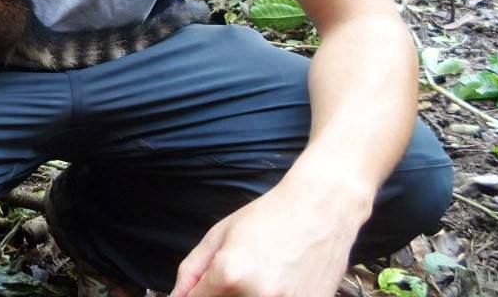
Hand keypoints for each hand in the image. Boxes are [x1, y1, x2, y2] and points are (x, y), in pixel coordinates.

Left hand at [170, 179, 363, 296]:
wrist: (321, 209)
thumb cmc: (269, 216)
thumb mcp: (219, 235)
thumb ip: (192, 269)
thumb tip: (177, 296)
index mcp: (230, 274)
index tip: (200, 290)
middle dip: (219, 295)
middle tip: (232, 278)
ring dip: (243, 296)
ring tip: (257, 276)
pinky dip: (271, 296)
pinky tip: (277, 283)